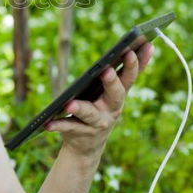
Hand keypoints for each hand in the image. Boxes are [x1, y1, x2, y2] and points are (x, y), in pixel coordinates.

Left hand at [45, 42, 154, 157]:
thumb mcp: (109, 93)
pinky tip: (48, 123)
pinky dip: (59, 125)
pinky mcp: (81, 133)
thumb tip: (126, 48)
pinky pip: (69, 127)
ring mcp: (98, 123)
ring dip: (80, 108)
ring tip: (69, 104)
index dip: (138, 63)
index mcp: (119, 94)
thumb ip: (117, 75)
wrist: (87, 145)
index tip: (143, 46)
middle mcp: (112, 109)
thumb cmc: (98, 108)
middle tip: (106, 71)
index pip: (131, 76)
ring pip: (90, 114)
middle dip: (112, 82)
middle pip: (115, 94)